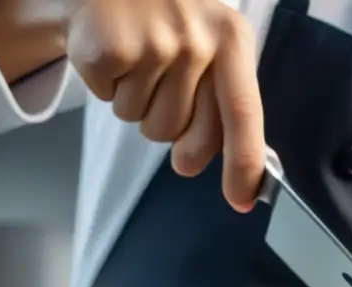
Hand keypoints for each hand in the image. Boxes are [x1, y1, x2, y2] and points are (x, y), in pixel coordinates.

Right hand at [63, 0, 264, 208]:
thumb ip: (218, 103)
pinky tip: (114, 54)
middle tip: (163, 95)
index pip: (244, 114)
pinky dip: (107, 88)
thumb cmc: (168, 21)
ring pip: (146, 123)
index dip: (243, 163)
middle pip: (184, 132)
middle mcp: (198, 39)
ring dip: (137, 105)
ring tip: (137, 62)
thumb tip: (194, 164)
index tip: (242, 200)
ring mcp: (153, 43)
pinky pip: (111, 102)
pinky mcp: (110, 49)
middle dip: (172, 132)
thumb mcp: (209, 46)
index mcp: (232, 39)